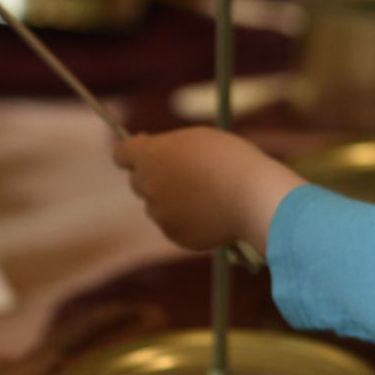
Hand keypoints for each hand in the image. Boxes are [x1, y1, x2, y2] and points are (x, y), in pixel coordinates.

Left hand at [113, 127, 305, 252]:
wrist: (252, 197)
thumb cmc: (231, 160)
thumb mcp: (199, 139)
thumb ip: (170, 149)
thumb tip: (155, 158)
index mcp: (151, 155)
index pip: (122, 153)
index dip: (133, 151)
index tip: (148, 148)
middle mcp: (148, 185)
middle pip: (138, 180)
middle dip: (155, 176)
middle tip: (186, 171)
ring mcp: (159, 213)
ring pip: (159, 205)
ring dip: (175, 199)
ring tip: (210, 193)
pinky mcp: (174, 235)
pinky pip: (175, 225)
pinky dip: (189, 220)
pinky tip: (214, 212)